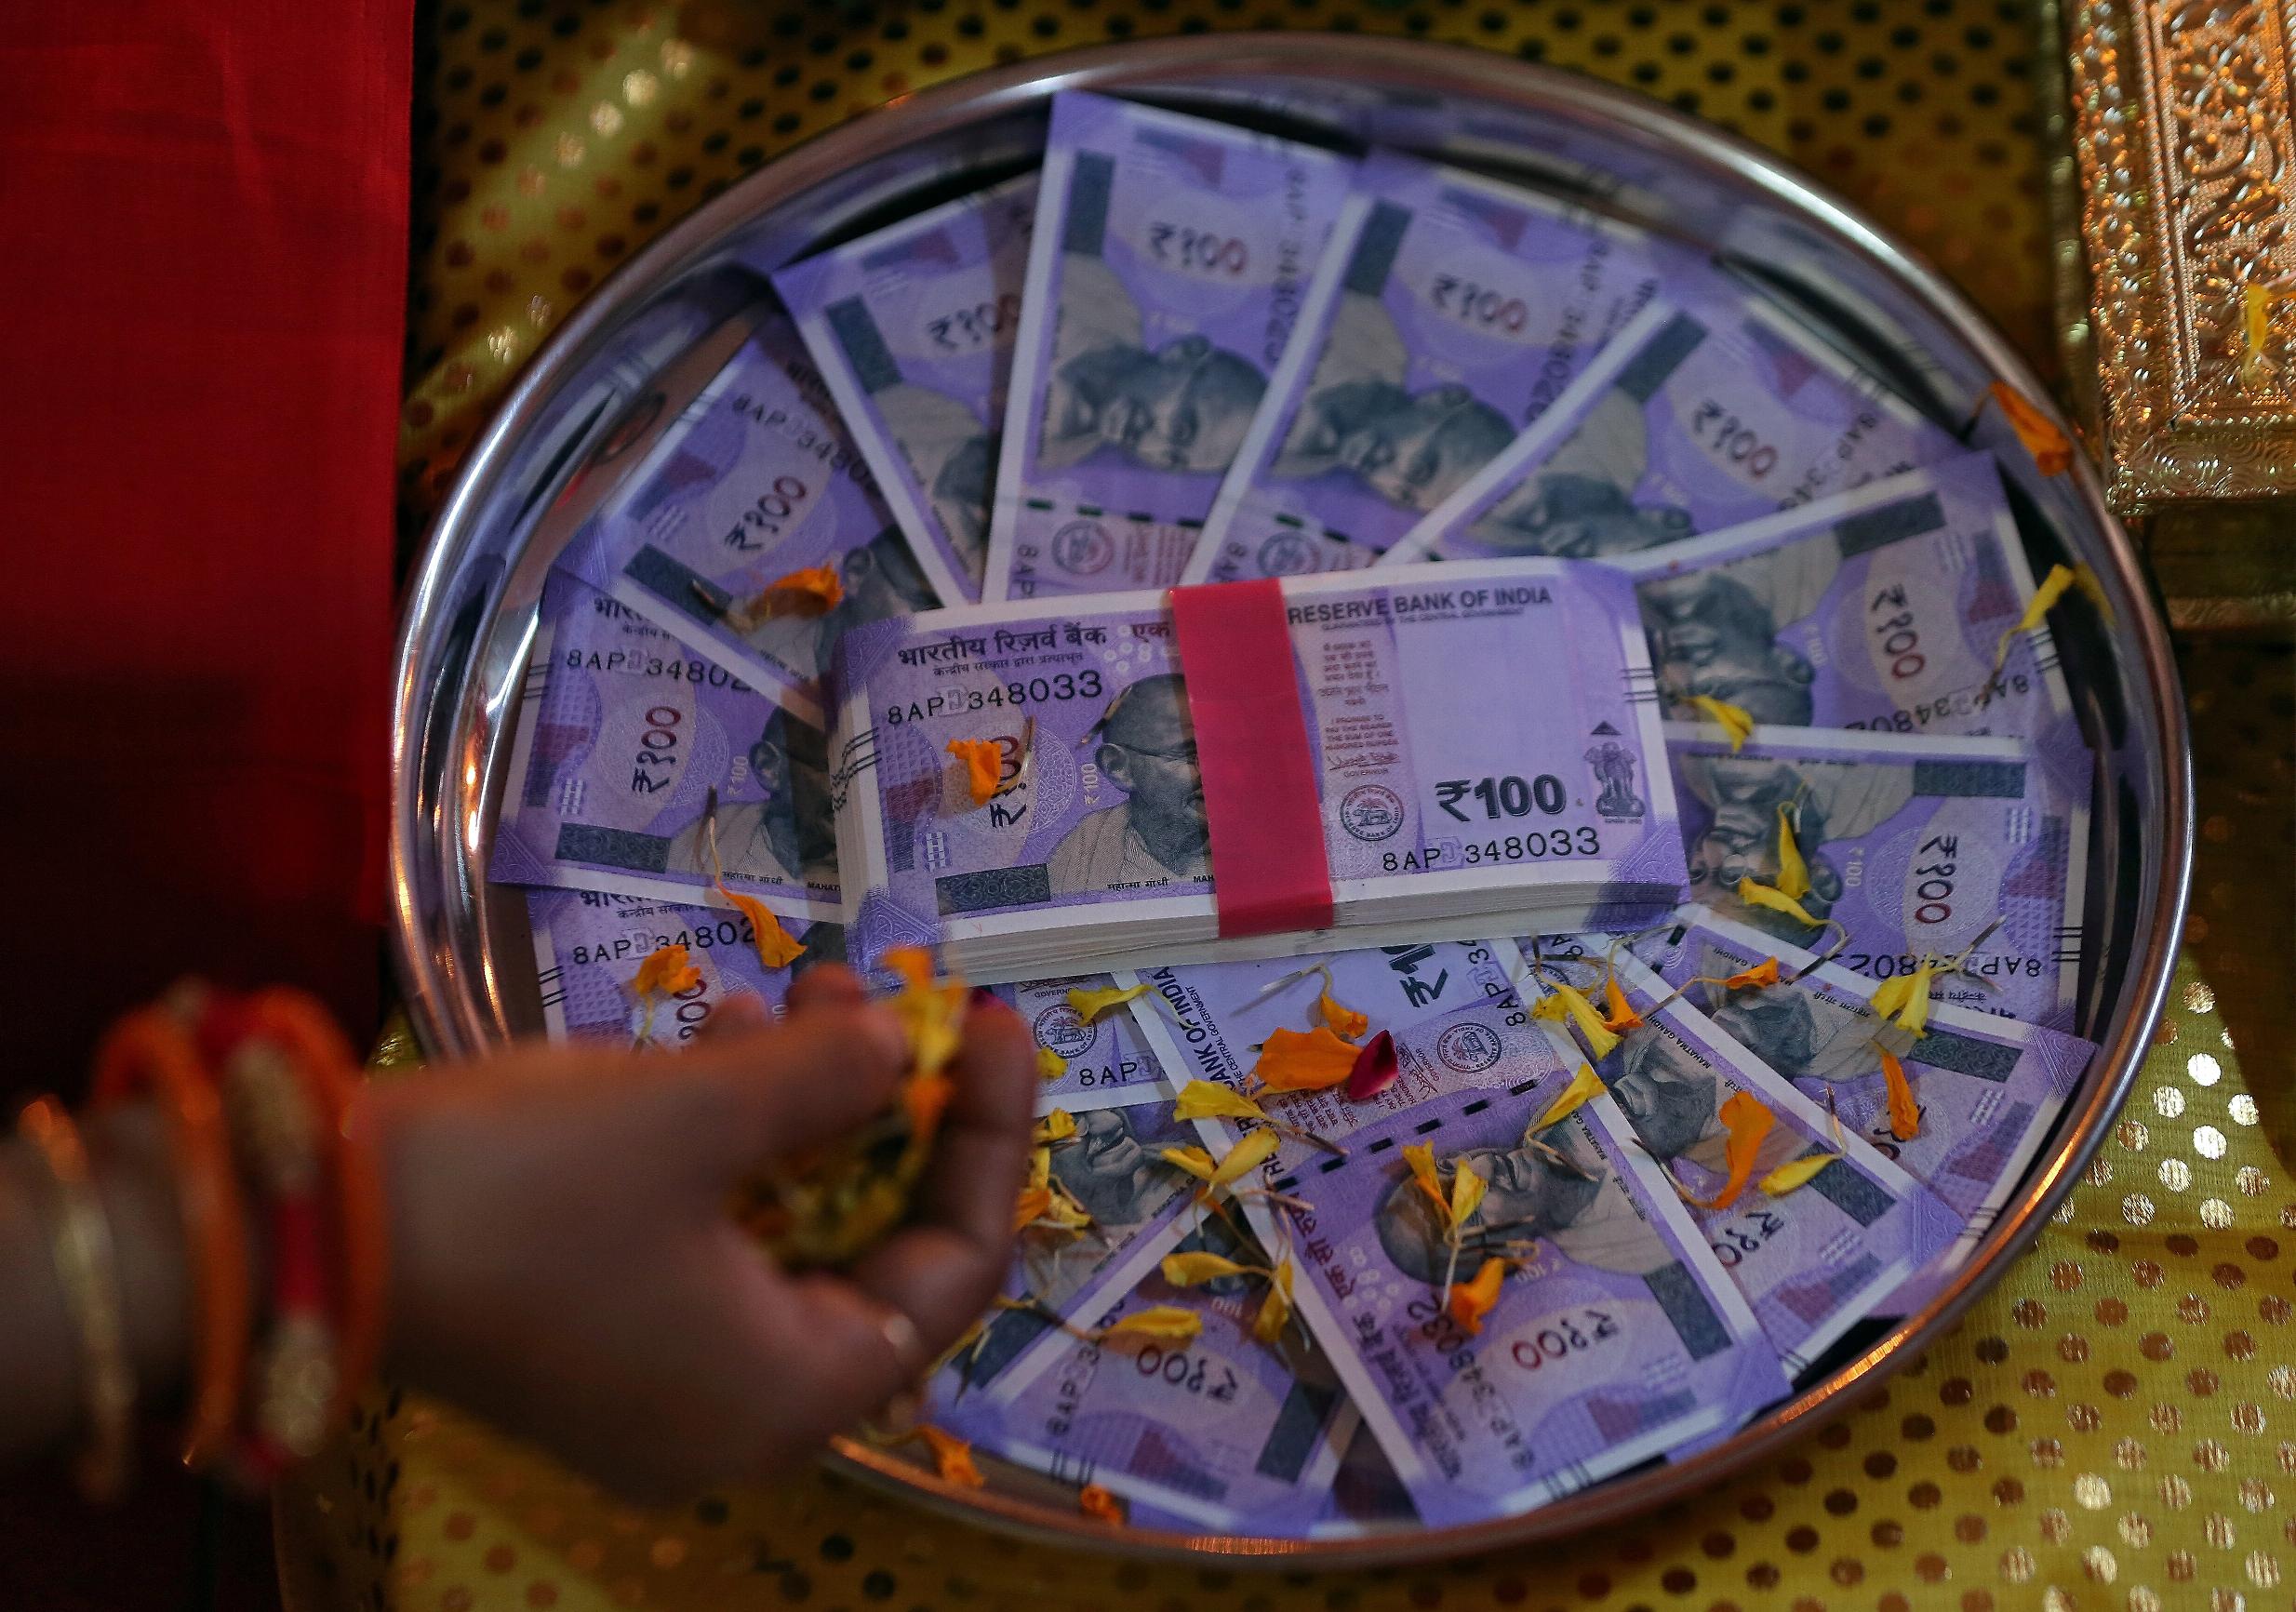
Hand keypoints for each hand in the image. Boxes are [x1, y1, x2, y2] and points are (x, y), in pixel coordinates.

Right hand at [367, 966, 1034, 1500]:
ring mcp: (666, 1376)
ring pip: (792, 1230)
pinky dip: (734, 1141)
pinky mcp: (603, 1329)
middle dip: (892, 1111)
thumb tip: (898, 1049)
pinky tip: (724, 1033)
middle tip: (894, 998)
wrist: (294, 1230)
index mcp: (789, 1393)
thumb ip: (827, 1081)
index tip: (994, 1028)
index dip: (987, 1141)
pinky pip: (715, 1236)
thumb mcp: (695, 1115)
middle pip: (876, 1250)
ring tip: (805, 987)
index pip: (952, 1273)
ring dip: (810, 1107)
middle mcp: (741, 1408)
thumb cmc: (520, 1187)